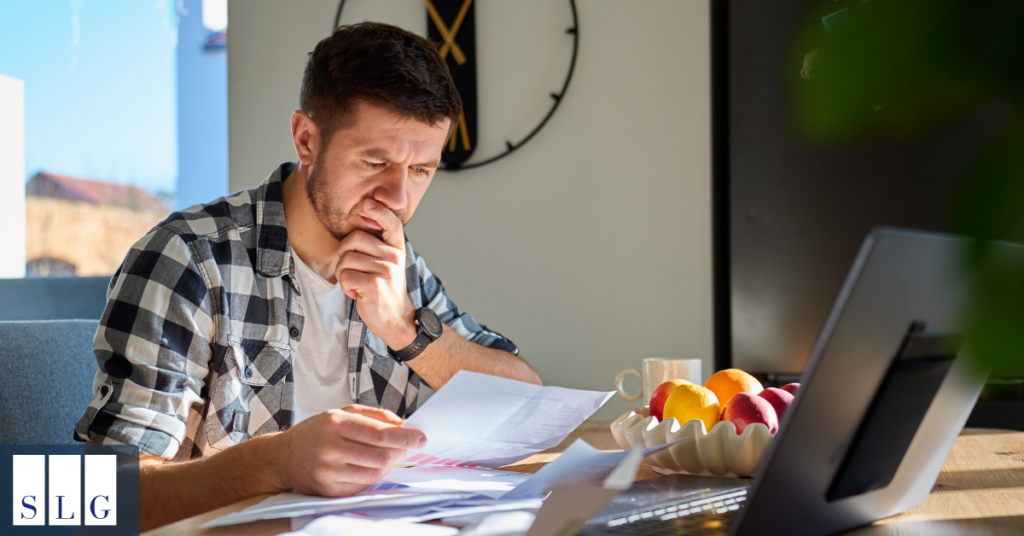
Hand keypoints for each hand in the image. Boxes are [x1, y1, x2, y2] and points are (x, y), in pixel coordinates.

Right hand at [274, 405, 425, 496]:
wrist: (282, 457)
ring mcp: (329, 471)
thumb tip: (402, 423)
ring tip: (386, 455)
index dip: (405, 437)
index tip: (420, 437)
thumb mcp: (340, 413)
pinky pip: (363, 485)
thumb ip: (373, 415)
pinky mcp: (329, 490)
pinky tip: (369, 466)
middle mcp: (331, 448)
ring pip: (375, 472)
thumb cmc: (315, 433)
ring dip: (388, 464)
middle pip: (381, 455)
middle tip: (406, 446)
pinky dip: (373, 475)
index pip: (380, 433)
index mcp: (335, 424)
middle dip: (400, 451)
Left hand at [336, 199, 416, 349]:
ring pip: (345, 260)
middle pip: (353, 239)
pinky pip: (344, 276)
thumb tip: (361, 222)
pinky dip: (345, 287)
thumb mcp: (387, 264)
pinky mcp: (373, 284)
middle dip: (344, 255)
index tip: (368, 203)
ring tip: (358, 284)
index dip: (380, 211)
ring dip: (344, 275)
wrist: (395, 318)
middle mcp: (393, 256)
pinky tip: (357, 293)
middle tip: (354, 270)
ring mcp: (384, 270)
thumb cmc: (385, 289)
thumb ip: (377, 246)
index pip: (391, 223)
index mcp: (396, 248)